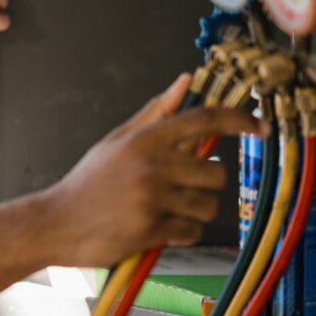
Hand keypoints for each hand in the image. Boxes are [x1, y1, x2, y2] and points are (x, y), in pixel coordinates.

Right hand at [43, 74, 269, 266]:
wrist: (57, 221)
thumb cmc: (89, 182)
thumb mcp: (117, 141)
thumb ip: (155, 113)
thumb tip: (185, 82)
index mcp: (143, 139)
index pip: (202, 120)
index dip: (237, 120)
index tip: (258, 125)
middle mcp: (150, 165)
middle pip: (215, 173)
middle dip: (206, 184)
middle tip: (182, 189)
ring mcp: (151, 198)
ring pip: (207, 206)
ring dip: (194, 212)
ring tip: (166, 210)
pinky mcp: (150, 228)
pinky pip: (190, 232)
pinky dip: (179, 233)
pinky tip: (156, 227)